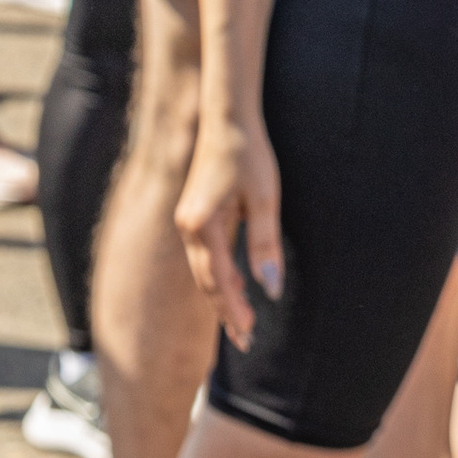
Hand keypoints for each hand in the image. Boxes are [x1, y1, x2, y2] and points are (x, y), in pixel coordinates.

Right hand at [177, 109, 283, 351]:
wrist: (227, 117)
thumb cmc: (248, 154)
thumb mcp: (265, 199)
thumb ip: (265, 245)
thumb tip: (270, 288)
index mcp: (202, 225)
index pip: (219, 280)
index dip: (234, 310)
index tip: (250, 336)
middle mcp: (188, 226)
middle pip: (205, 281)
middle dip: (225, 311)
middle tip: (245, 341)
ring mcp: (188, 219)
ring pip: (203, 270)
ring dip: (221, 296)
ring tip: (241, 322)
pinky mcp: (194, 213)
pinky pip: (204, 255)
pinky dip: (217, 276)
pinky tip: (236, 284)